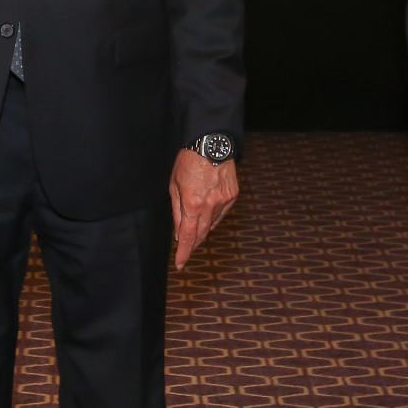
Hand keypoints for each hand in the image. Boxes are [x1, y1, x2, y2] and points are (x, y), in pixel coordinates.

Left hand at [170, 149, 238, 268]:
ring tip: (194, 223)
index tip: (180, 264)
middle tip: (185, 250)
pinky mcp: (233, 196)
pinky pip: (221, 213)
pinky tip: (207, 211)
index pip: (187, 236)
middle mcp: (210, 205)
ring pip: (212, 224)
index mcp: (192, 203)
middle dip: (192, 244)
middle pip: (201, 234)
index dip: (183, 252)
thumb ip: (177, 211)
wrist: (211, 142)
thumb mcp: (174, 185)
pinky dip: (213, 216)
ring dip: (202, 228)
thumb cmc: (188, 161)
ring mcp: (224, 201)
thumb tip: (179, 233)